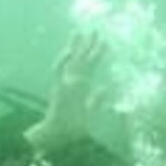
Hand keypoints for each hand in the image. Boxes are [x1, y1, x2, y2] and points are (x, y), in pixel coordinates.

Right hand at [26, 31, 106, 150]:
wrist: (60, 135)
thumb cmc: (74, 127)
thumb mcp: (90, 111)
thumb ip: (97, 100)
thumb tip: (107, 89)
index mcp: (81, 86)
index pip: (89, 65)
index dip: (97, 53)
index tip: (105, 41)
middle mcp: (73, 82)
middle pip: (81, 59)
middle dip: (88, 44)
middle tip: (95, 29)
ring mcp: (65, 84)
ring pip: (71, 62)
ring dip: (76, 48)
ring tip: (82, 33)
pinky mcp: (58, 89)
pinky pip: (59, 72)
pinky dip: (63, 62)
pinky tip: (69, 52)